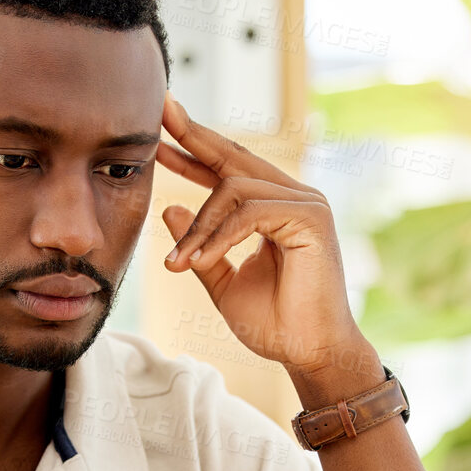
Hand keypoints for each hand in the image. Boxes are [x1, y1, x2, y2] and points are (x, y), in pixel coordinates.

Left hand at [157, 93, 376, 382]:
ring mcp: (306, 203)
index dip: (194, 151)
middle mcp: (293, 198)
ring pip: (234, 188)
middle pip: (235, 157)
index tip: (159, 138)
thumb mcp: (222, 282)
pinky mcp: (311, 217)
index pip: (229, 170)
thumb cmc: (275, 324)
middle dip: (194, 138)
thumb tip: (168, 208)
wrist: (308, 354)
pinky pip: (250, 212)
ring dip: (199, 226)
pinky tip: (200, 260)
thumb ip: (200, 246)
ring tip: (178, 262)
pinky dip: (219, 236)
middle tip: (161, 116)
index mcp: (274, 208)